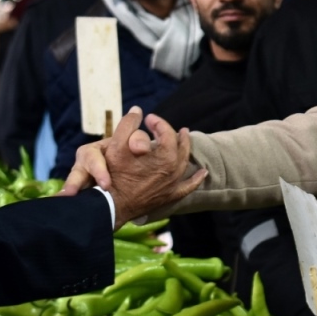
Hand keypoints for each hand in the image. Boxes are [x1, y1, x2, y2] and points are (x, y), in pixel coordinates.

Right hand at [61, 107, 206, 224]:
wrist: (113, 204)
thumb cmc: (114, 174)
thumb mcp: (116, 145)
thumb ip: (128, 124)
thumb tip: (137, 110)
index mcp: (165, 156)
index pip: (167, 132)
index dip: (158, 122)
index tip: (148, 118)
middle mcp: (174, 170)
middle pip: (180, 147)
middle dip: (175, 134)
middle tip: (169, 126)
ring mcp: (173, 184)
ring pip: (184, 163)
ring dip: (185, 150)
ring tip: (184, 139)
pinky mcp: (170, 196)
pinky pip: (188, 186)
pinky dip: (196, 179)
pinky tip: (203, 172)